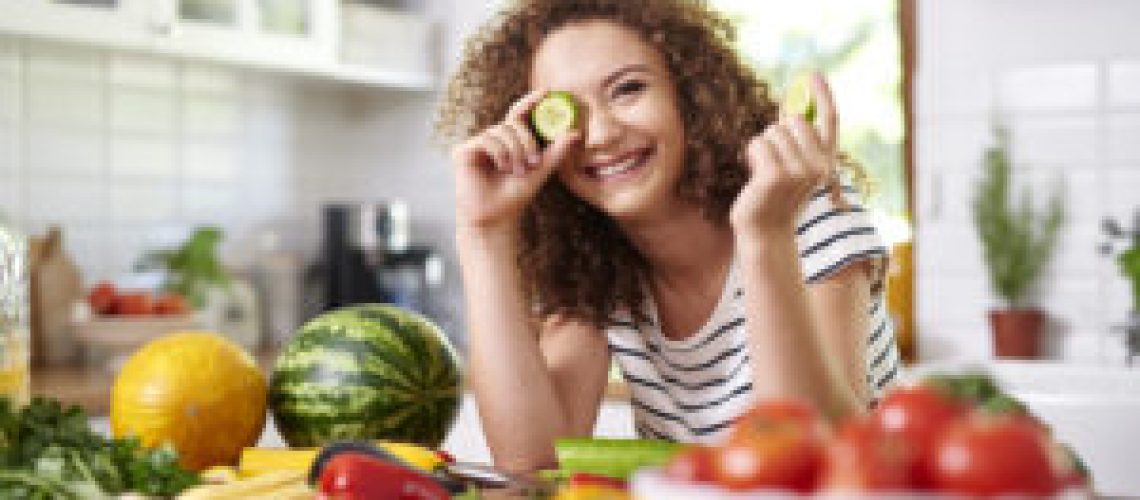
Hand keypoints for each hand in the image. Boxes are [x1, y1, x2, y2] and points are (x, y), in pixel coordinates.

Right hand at [452, 89, 581, 233]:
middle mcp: (492, 140)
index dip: (530, 102)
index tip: (546, 91)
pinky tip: (502, 168)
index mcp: (509, 142)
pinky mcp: (463, 151)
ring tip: (517, 171)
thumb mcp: (540, 171)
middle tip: (533, 163)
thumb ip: (556, 152)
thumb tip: (575, 133)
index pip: (519, 115)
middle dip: (527, 141)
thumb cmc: (515, 197)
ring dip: (515, 151)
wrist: (495, 218)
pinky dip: (500, 152)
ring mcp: (477, 145)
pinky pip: (487, 139)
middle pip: (513, 123)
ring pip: (502, 131)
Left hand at [730, 73, 840, 236]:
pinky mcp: (777, 175)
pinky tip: (754, 176)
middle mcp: (819, 166)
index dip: (823, 95)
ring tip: (763, 172)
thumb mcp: (791, 166)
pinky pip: (758, 144)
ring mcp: (800, 171)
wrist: (765, 232)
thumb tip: (789, 108)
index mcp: (826, 162)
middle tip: (771, 160)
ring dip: (762, 147)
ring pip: (773, 132)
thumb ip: (795, 141)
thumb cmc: (774, 197)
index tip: (812, 73)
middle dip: (776, 133)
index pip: (830, 121)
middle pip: (794, 121)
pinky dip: (751, 155)